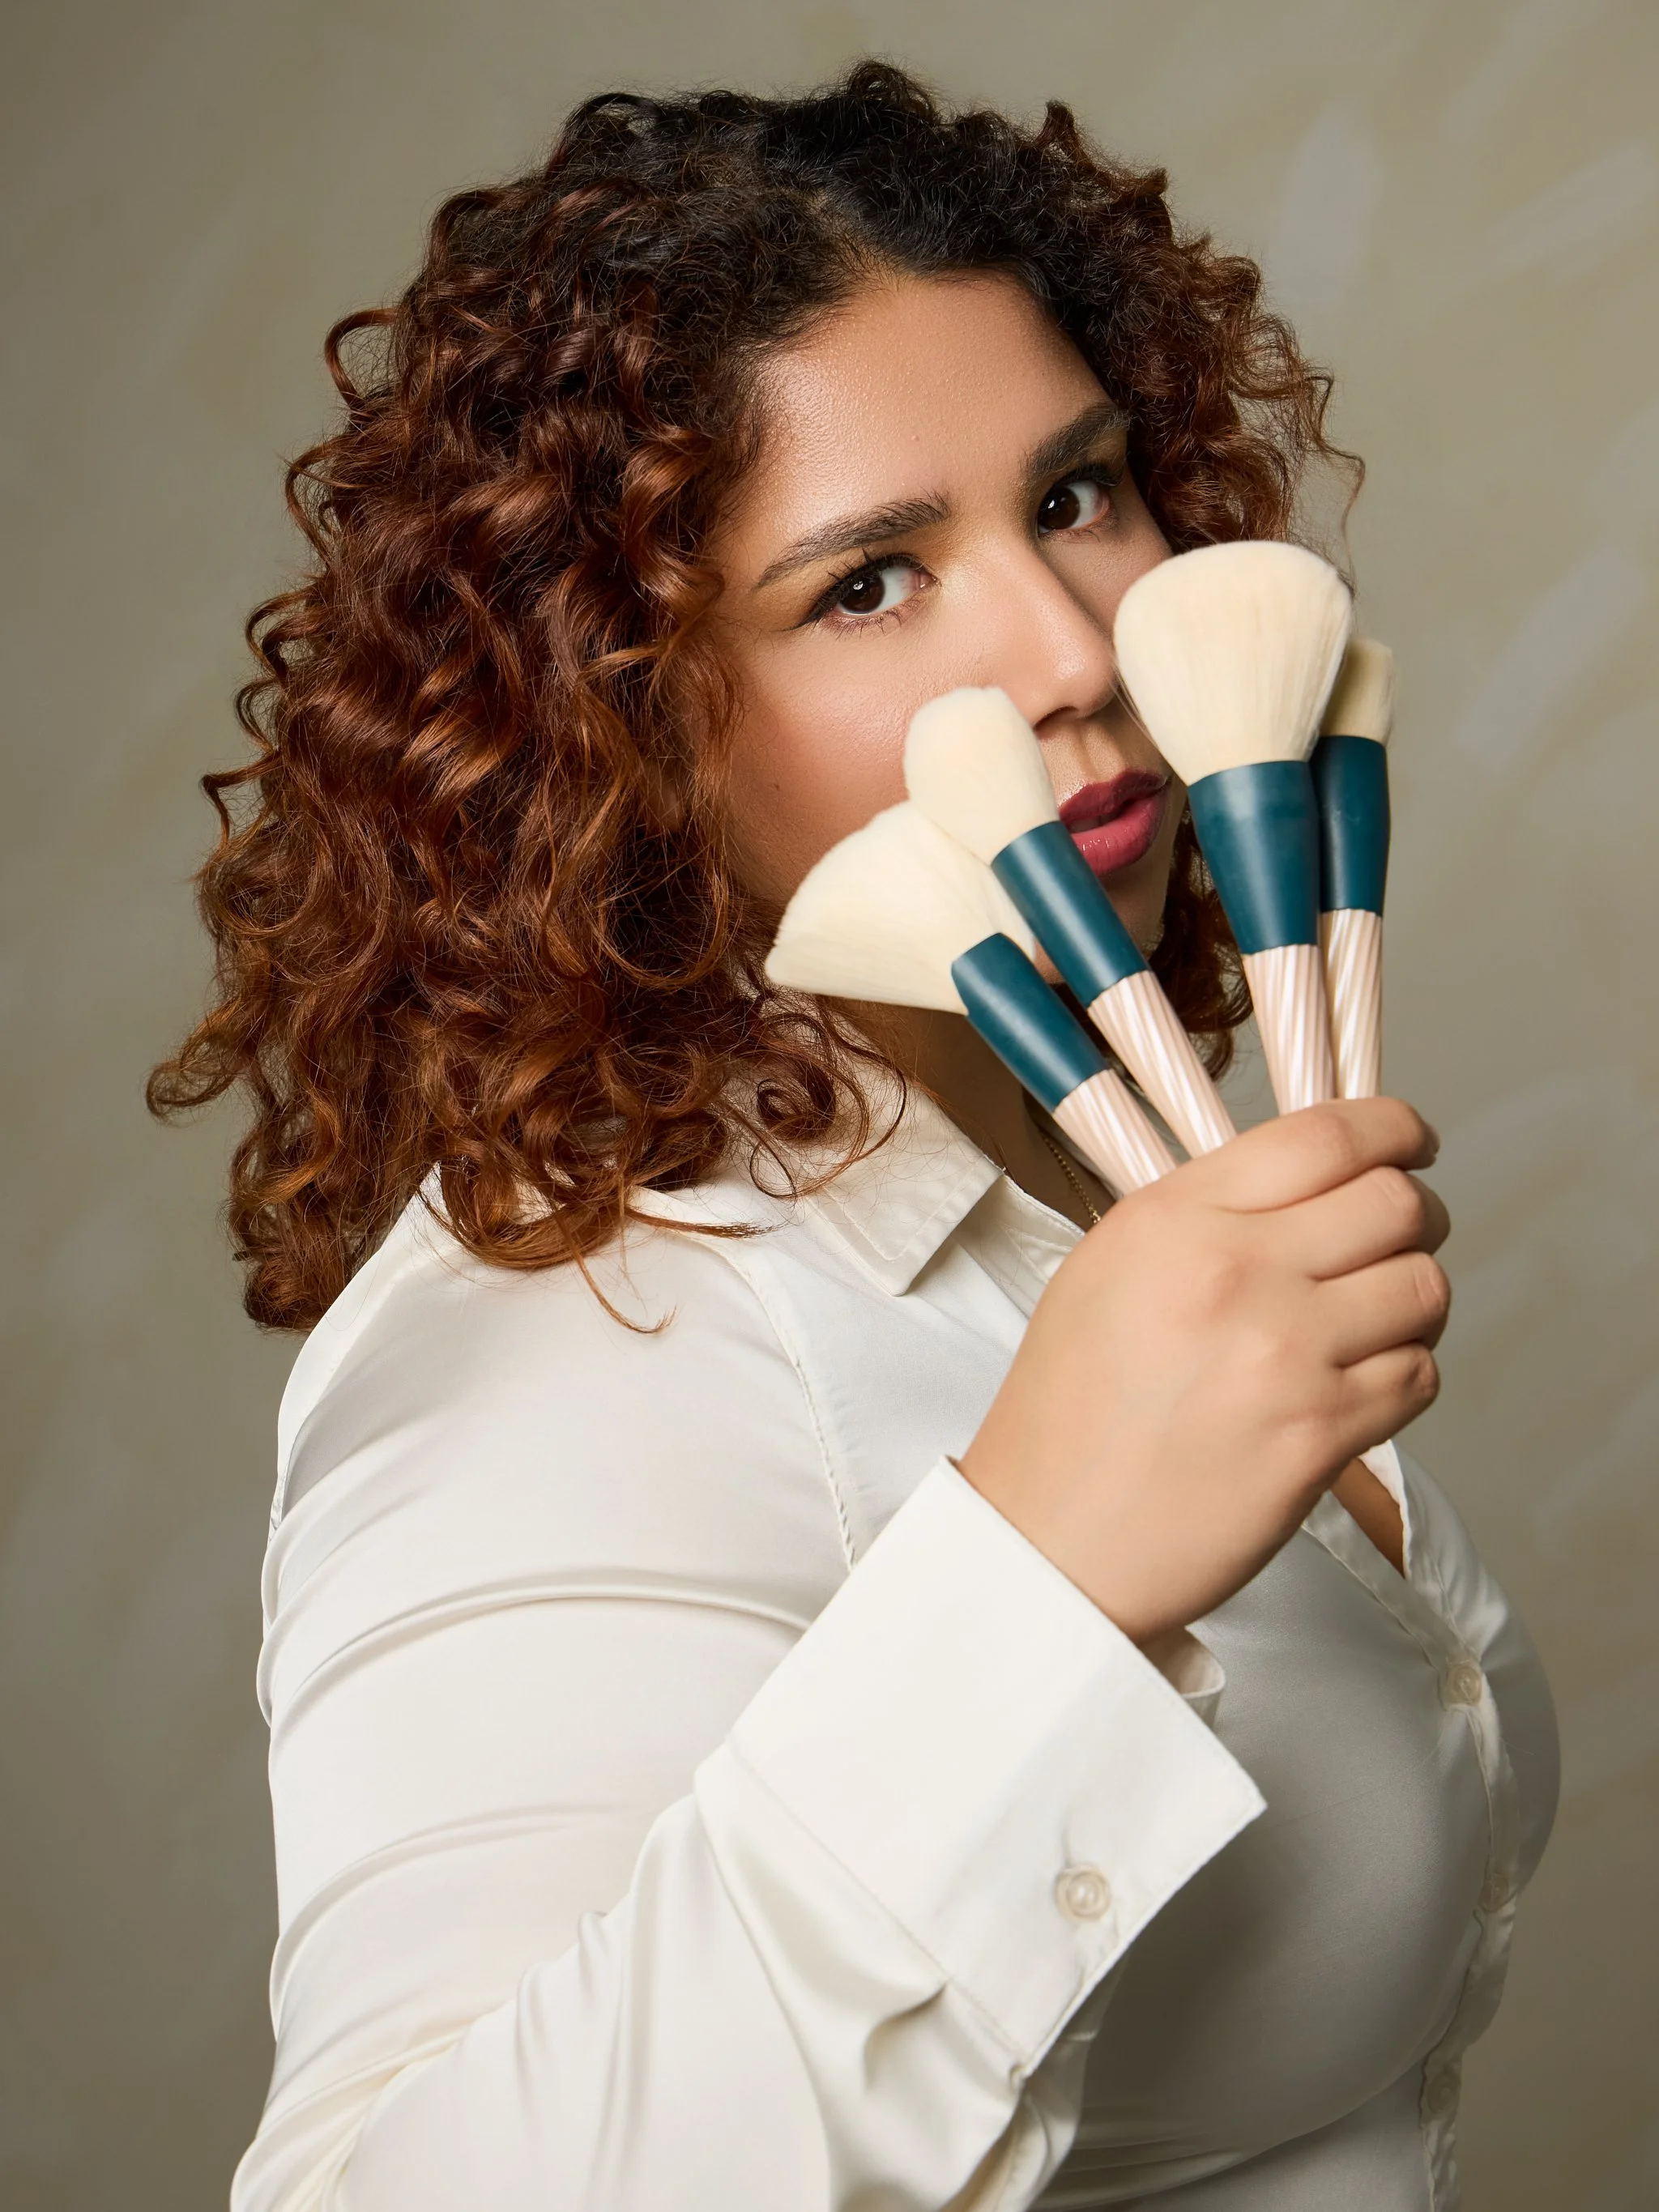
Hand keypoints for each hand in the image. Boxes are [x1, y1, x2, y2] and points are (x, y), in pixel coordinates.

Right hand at [959, 1099, 1449, 1644]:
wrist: (1052, 1538)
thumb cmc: (1071, 1411)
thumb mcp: (1109, 1266)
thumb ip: (1209, 1212)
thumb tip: (1315, 1185)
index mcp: (1175, 1218)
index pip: (1326, 1134)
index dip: (1395, 1129)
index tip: (1412, 1143)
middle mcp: (1235, 1272)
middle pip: (1397, 1203)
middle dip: (1418, 1215)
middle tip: (1404, 1236)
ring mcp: (1284, 1354)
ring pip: (1424, 1288)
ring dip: (1415, 1299)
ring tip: (1377, 1319)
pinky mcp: (1319, 1435)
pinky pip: (1418, 1375)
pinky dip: (1405, 1372)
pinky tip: (1358, 1383)